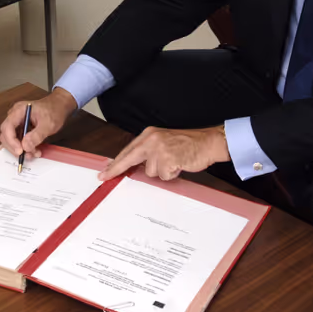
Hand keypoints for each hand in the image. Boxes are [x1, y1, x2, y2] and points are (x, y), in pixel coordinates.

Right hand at [0, 88, 77, 157]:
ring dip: (22, 149)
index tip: (20, 151)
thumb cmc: (54, 111)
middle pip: (6, 135)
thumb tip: (25, 147)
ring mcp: (17, 122)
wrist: (60, 106)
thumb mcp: (48, 124)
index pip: (7, 127)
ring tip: (34, 153)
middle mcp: (15, 116)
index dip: (11, 141)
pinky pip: (19, 140)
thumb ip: (37, 135)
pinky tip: (35, 150)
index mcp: (19, 111)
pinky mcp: (22, 128)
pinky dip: (25, 147)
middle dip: (15, 147)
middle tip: (27, 155)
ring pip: (12, 139)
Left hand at [99, 126, 230, 181]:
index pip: (128, 150)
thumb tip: (134, 166)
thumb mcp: (164, 142)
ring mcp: (159, 149)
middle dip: (117, 169)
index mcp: (149, 134)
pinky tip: (180, 165)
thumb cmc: (188, 144)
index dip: (116, 162)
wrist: (208, 141)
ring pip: (150, 172)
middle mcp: (152, 139)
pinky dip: (172, 174)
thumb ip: (149, 151)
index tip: (104, 171)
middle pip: (129, 158)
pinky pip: (164, 176)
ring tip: (174, 162)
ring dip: (162, 172)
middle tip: (104, 176)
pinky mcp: (168, 159)